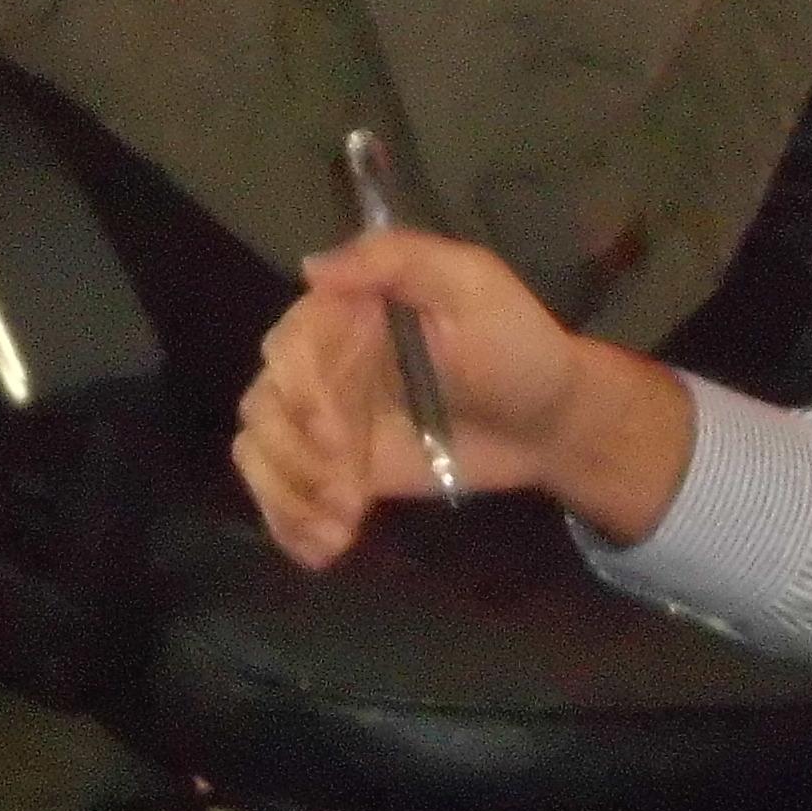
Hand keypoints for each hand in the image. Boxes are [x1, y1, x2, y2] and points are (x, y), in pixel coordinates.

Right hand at [231, 231, 692, 568]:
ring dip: (287, 497)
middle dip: (294, 457)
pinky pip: (284, 493)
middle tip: (347, 493)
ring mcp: (327, 422)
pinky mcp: (340, 471)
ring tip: (338, 530)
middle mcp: (325, 364)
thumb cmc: (518, 344)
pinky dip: (289, 524)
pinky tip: (325, 550)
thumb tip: (311, 268)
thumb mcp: (471, 284)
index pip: (288, 350)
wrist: (551, 419)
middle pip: (263, 406)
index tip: (333, 436)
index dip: (300, 397)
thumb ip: (397, 260)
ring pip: (261, 452)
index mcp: (346, 312)